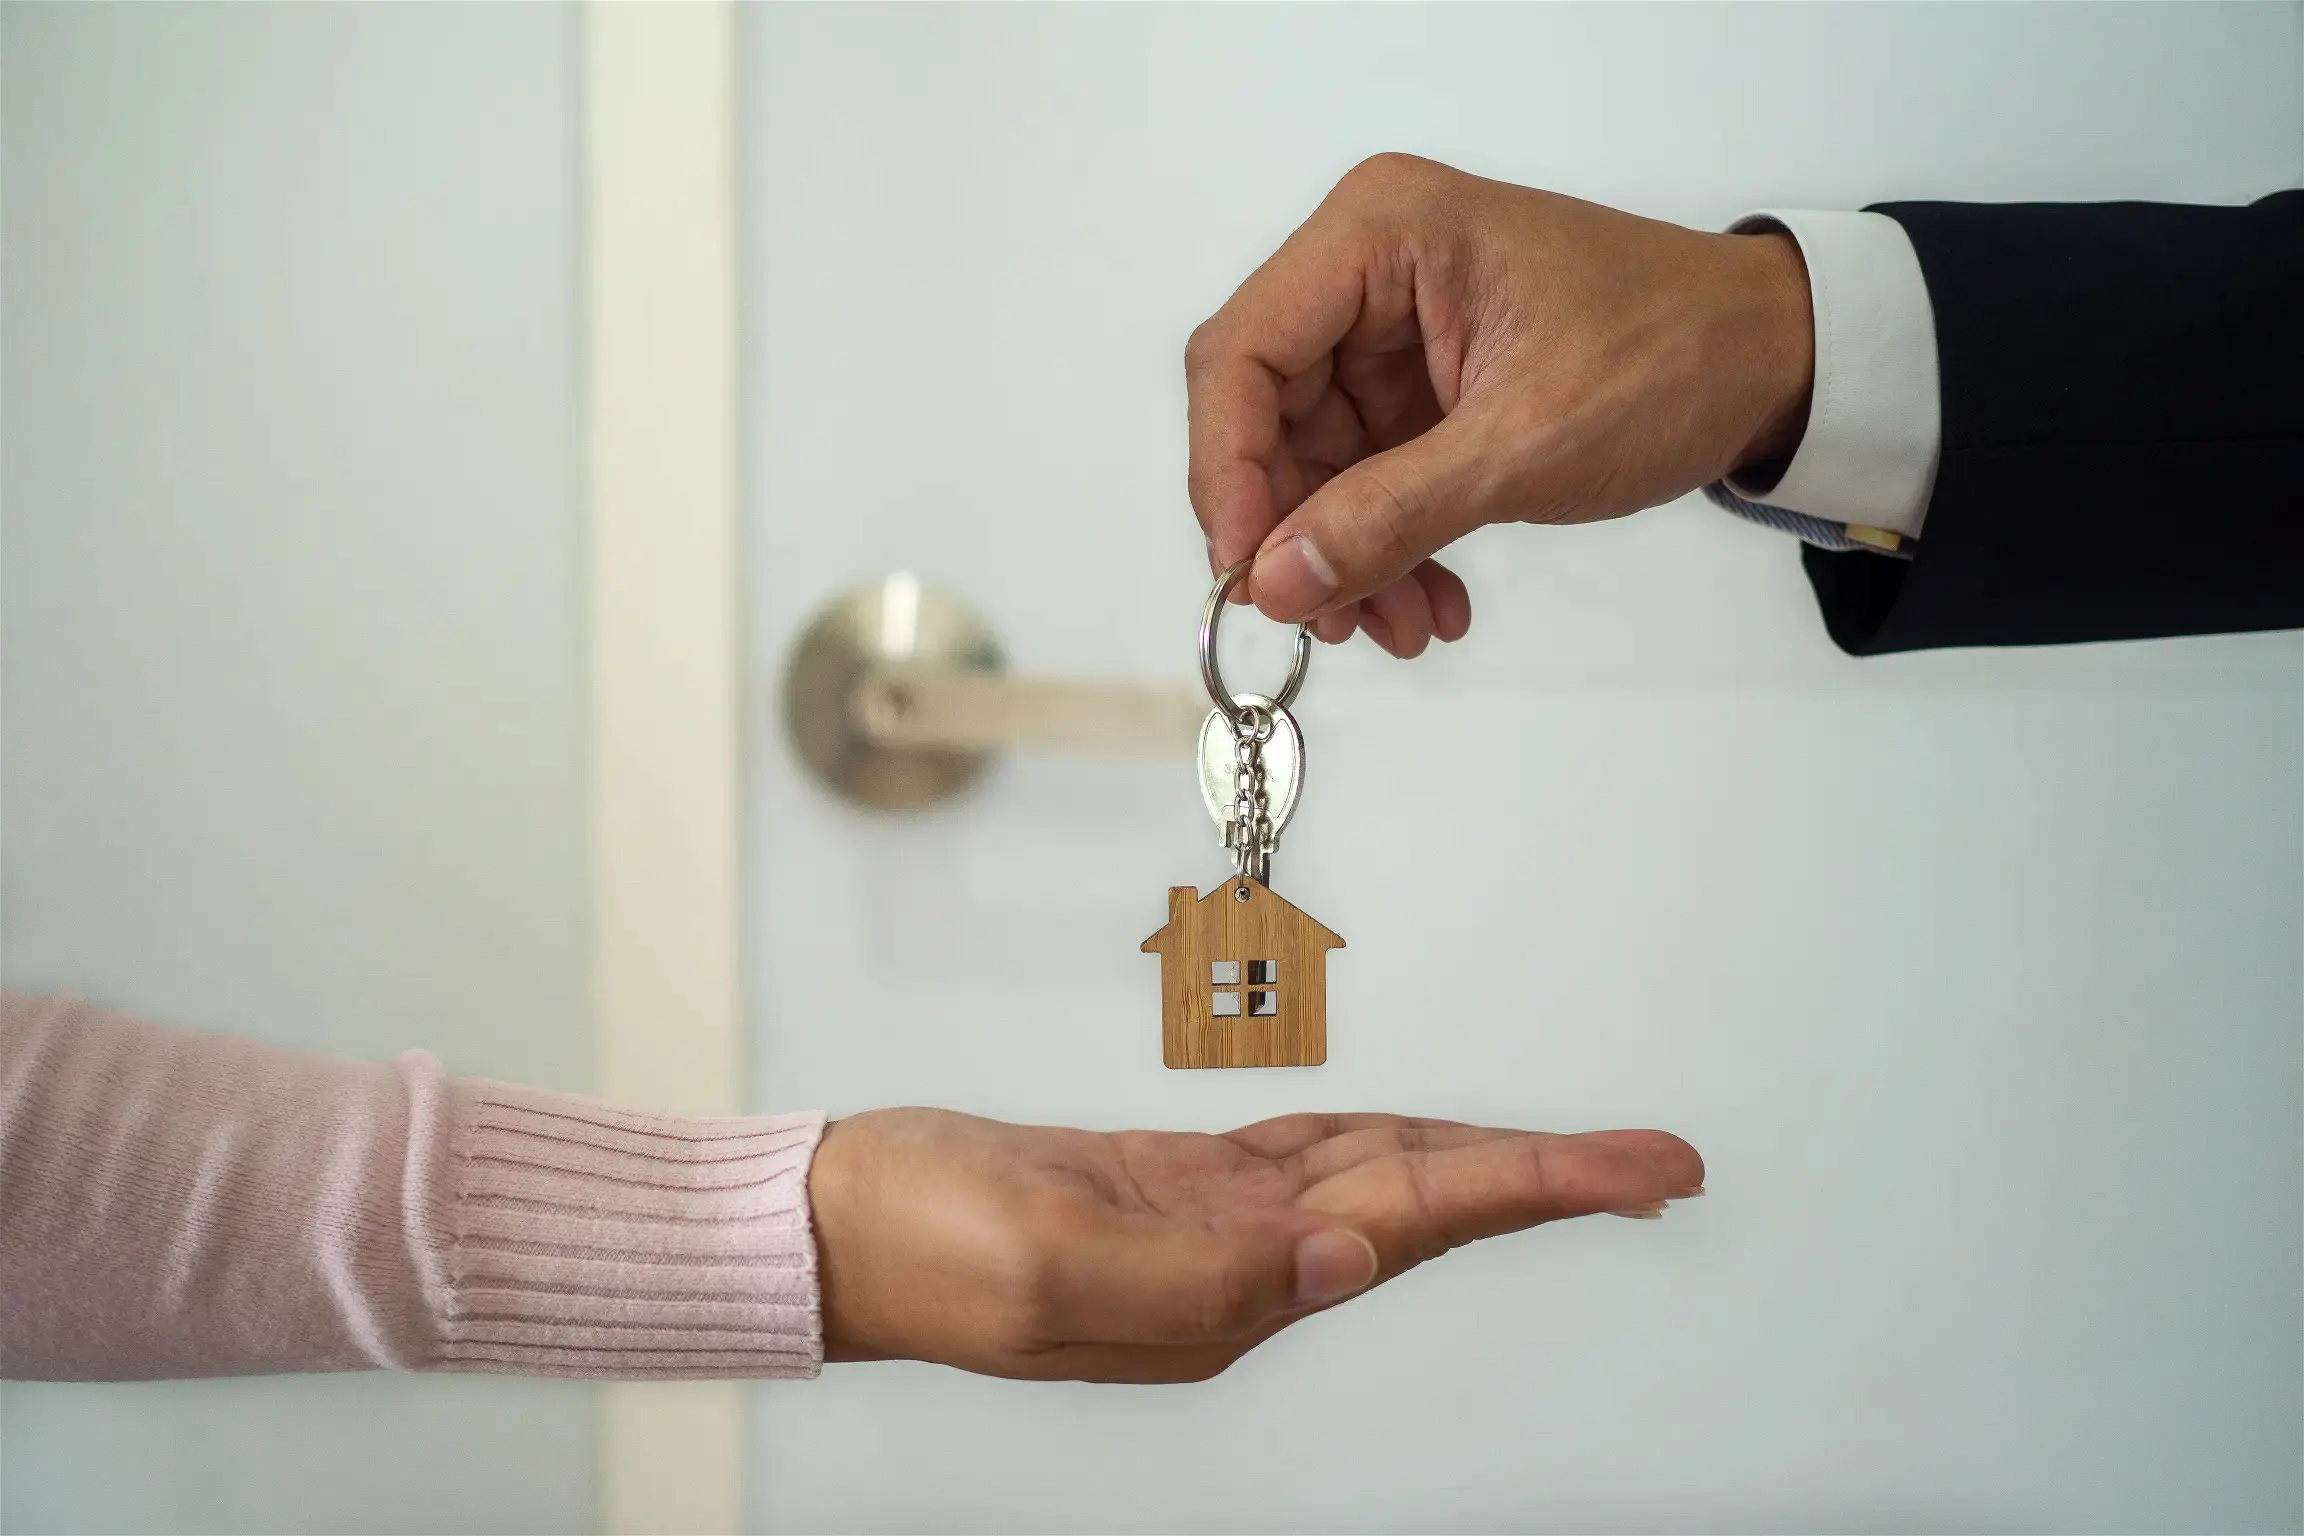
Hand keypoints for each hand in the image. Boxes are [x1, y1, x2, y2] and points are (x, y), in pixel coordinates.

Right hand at [809, 1107, 1701, 1381]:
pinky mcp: (1172, 1187)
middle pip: (1429, 1206)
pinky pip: (1309, 1158)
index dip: (1541, 1188)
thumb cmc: (924, 1246)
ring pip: (1382, 1180)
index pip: (1420, 1223)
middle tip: (1660, 1159)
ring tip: (1581, 1153)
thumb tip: (1351, 1258)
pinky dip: (1384, 1138)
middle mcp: (1243, 1269)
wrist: (836, 1225)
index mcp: (1230, 1293)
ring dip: (1483, 1160)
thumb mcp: (1052, 1265)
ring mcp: (1210, 1229)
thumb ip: (1204, 1273)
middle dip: (1550, 1178)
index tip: (1646, 1170)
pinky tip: (1424, 1136)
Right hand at [1186, 154, 1813, 655]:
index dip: (1228, 473)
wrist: (1773, 360)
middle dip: (1300, 531)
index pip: (1242, 355)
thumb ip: (1388, 517)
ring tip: (1403, 627)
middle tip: (1335, 621)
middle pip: (1266, 415)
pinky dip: (1388, 545)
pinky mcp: (1419, 382)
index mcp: (1379, 234)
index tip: (1251, 575)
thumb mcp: (1524, 447)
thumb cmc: (1670, 360)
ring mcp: (1390, 329)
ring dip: (1348, 556)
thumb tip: (1273, 585)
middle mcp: (1367, 267)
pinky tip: (1430, 601)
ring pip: (1313, 462)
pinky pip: (1366, 476)